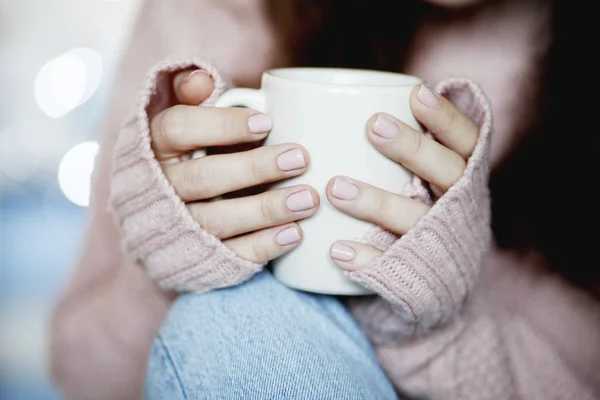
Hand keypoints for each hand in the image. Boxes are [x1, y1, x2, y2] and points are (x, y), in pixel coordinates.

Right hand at [151, 69, 318, 263]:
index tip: (267, 123)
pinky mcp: (197, 259)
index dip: (222, 125)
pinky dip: (263, 246)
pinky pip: (229, 256)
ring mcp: (177, 228)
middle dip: (253, 169)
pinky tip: (294, 234)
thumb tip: (202, 79)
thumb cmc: (190, 154)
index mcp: (154, 146)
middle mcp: (160, 188)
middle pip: (202, 178)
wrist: (165, 219)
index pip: (178, 129)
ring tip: (308, 199)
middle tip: (300, 158)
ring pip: (216, 221)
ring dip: (265, 211)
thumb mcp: (185, 119)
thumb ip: (190, 93)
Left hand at [327, 84, 477, 269]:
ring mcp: (441, 243)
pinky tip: (337, 249)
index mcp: (465, 176)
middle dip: (413, 148)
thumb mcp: (428, 178)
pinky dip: (366, 259)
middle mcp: (460, 206)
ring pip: (415, 219)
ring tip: (335, 188)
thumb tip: (360, 96)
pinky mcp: (422, 278)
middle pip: (447, 173)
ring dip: (377, 202)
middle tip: (374, 126)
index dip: (446, 118)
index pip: (466, 141)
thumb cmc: (420, 209)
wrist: (439, 282)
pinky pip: (394, 266)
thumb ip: (410, 145)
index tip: (416, 93)